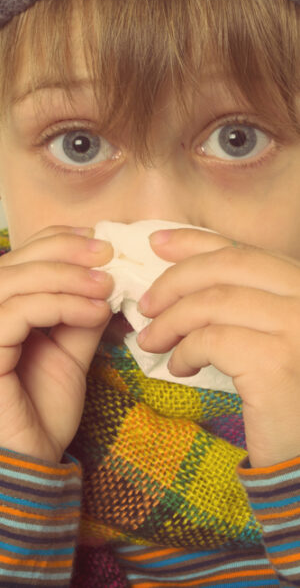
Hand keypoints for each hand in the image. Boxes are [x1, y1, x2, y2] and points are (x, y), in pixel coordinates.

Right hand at [0, 226, 112, 462]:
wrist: (31, 461)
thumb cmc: (43, 410)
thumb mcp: (70, 353)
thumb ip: (81, 315)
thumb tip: (106, 278)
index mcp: (1, 311)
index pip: (20, 258)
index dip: (57, 241)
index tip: (99, 241)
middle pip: (14, 261)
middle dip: (64, 251)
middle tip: (107, 253)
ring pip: (13, 280)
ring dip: (66, 276)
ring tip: (106, 285)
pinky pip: (18, 311)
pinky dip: (60, 304)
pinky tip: (95, 312)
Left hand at [137, 228, 299, 466]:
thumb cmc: (283, 390)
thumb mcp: (266, 330)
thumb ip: (237, 296)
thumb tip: (173, 260)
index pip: (243, 248)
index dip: (194, 241)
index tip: (155, 244)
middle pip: (226, 266)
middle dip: (175, 280)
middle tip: (145, 305)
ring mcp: (297, 326)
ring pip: (213, 303)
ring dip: (171, 321)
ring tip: (152, 341)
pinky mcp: (277, 362)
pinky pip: (211, 340)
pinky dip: (184, 351)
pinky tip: (178, 368)